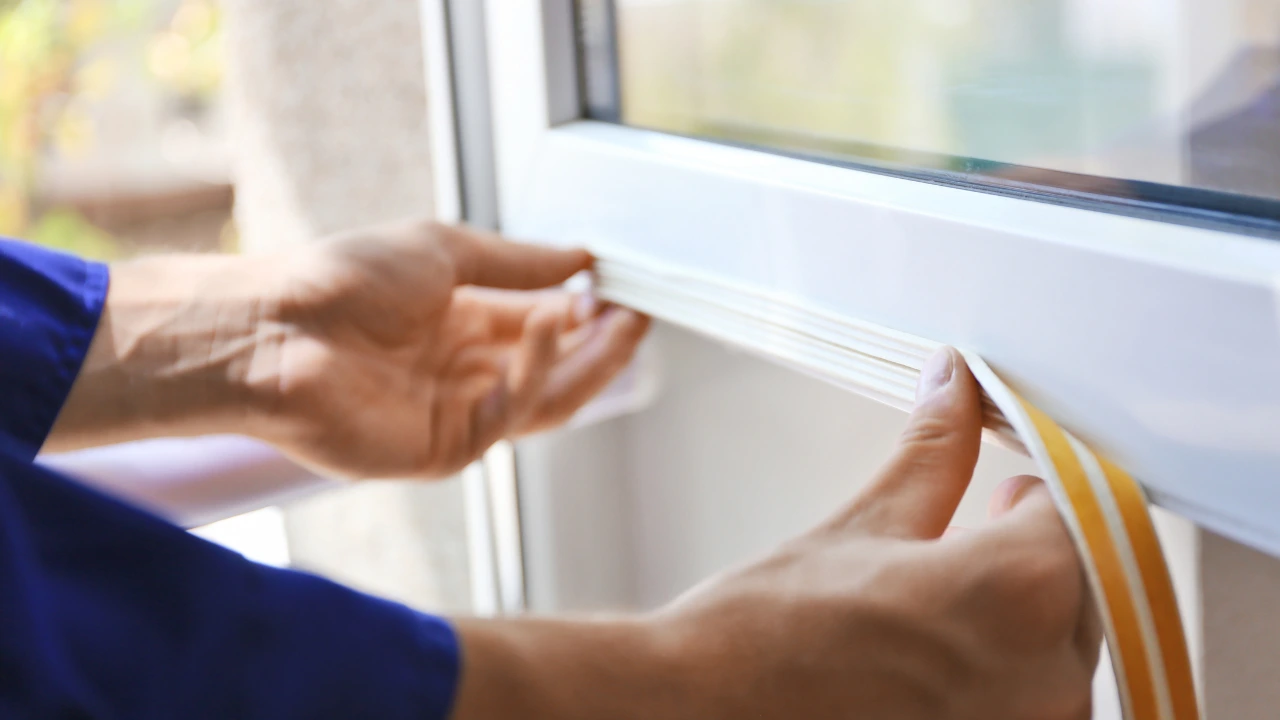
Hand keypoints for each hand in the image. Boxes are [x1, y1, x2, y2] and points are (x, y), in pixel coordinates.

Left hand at [260, 221, 648, 477]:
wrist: (274, 328)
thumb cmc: (339, 282)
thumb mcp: (443, 251)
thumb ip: (517, 263)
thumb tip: (581, 258)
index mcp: (460, 325)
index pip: (542, 325)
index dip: (585, 311)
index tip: (623, 288)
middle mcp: (463, 372)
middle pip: (555, 370)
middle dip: (602, 345)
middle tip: (640, 316)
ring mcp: (456, 414)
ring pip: (546, 400)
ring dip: (589, 364)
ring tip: (622, 324)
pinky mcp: (445, 449)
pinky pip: (510, 414)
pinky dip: (536, 370)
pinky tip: (551, 323)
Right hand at [451, 348, 1098, 719]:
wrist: (704, 712)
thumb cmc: (765, 638)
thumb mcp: (862, 526)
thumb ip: (932, 453)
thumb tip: (953, 385)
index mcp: (1017, 592)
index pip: (1084, 516)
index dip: (1047, 492)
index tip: (1017, 486)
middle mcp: (1043, 676)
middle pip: (1086, 585)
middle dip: (1041, 549)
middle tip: (992, 522)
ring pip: (1066, 648)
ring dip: (1029, 611)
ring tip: (959, 590)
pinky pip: (1033, 700)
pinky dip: (1009, 668)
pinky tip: (949, 649)